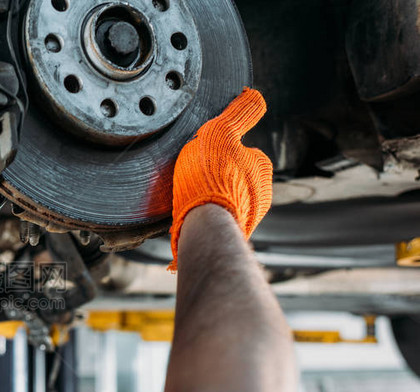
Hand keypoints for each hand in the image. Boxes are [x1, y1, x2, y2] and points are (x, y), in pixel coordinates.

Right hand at [169, 87, 272, 269]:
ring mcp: (246, 217)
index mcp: (262, 168)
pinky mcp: (230, 234)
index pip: (245, 151)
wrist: (204, 225)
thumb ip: (239, 114)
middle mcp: (260, 195)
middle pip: (235, 177)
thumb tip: (253, 95)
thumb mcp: (222, 133)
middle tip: (197, 175)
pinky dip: (207, 216)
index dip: (224, 150)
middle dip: (219, 176)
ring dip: (212, 198)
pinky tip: (191, 213)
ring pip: (227, 200)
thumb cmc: (211, 179)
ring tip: (191, 196)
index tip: (208, 153)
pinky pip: (217, 219)